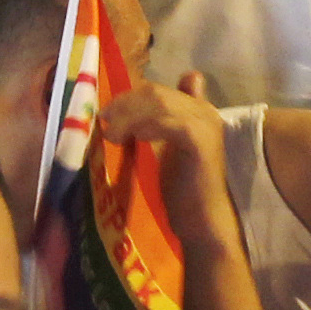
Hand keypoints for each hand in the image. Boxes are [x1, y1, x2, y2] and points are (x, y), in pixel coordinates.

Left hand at [94, 75, 234, 243]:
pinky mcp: (201, 141)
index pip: (158, 90)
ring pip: (161, 104)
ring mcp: (205, 124)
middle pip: (157, 93)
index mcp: (197, 110)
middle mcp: (205, 111)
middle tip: (105, 122)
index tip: (108, 113)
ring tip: (113, 135)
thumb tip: (124, 114)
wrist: (202, 219)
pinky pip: (170, 122)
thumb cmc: (180, 191)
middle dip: (125, 105)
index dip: (129, 97)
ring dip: (130, 117)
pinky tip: (133, 140)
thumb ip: (151, 128)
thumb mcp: (161, 151)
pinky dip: (147, 127)